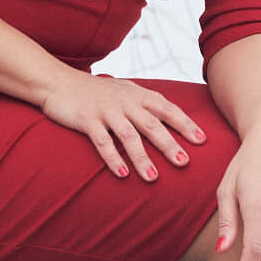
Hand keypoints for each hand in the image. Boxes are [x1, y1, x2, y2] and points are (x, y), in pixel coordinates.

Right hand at [41, 69, 205, 179]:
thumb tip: (171, 119)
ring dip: (142, 157)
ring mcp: (106, 111)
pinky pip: (102, 141)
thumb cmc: (96, 91)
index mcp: (137, 94)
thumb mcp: (124, 91)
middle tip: (184, 162)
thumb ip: (144, 104)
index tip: (201, 140)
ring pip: (129, 136)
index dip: (185, 124)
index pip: (167, 109)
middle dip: (169, 144)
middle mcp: (125, 102)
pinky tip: (123, 174)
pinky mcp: (87, 120)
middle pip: (152, 124)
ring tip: (153, 177)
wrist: (59, 82)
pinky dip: (113, 158)